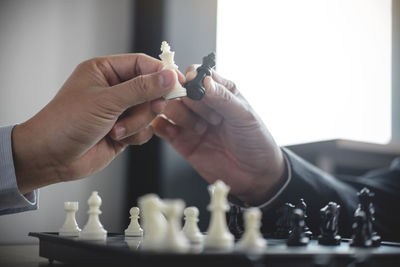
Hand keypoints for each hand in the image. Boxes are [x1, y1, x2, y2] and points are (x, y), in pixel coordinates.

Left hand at [12, 54, 176, 193]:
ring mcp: (120, 110)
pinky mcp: (124, 129)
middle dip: (149, 103)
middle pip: (151, 89)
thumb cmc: (66, 123)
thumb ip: (140, 89)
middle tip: (150, 108)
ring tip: (117, 130)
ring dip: (138, 123)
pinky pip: (145, 129)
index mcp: (105, 71)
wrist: (51, 158)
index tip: (177, 82)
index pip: (142, 64)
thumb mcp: (106, 101)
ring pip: (150, 111)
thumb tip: (168, 77)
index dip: (161, 72)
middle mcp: (114, 88)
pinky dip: (136, 135)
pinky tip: (117, 138)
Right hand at [152, 66, 285, 204]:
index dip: (191, 78)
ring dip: (179, 114)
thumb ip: (222, 97)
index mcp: (219, 91)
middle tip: (211, 117)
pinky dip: (161, 126)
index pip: (197, 74)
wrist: (255, 176)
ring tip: (200, 129)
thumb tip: (204, 80)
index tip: (193, 87)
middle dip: (189, 100)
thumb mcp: (244, 116)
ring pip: (167, 106)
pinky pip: (161, 127)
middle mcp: (202, 104)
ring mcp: (190, 121)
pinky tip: (175, 133)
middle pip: (178, 89)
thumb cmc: (255, 141)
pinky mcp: (181, 140)